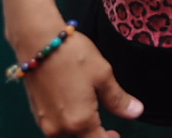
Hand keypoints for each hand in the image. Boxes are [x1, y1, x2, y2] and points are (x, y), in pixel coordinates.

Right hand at [18, 30, 141, 136]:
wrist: (38, 42)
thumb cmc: (74, 57)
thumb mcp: (102, 75)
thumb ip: (118, 99)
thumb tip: (136, 112)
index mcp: (79, 122)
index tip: (117, 134)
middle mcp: (59, 128)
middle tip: (109, 130)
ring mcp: (44, 123)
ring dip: (79, 135)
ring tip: (92, 122)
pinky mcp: (35, 114)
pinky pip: (54, 130)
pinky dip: (66, 128)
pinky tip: (74, 114)